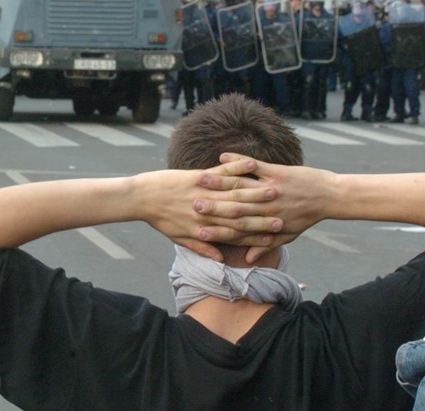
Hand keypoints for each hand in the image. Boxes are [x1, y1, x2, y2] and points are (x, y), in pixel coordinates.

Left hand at [138, 159, 281, 261]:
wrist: (141, 198)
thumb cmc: (160, 219)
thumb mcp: (180, 237)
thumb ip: (202, 248)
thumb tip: (220, 261)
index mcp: (203, 227)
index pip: (236, 232)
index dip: (257, 233)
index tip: (275, 232)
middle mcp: (206, 212)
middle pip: (240, 213)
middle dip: (263, 213)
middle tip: (283, 213)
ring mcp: (202, 192)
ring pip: (233, 193)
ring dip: (255, 190)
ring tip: (274, 188)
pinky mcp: (196, 177)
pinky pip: (220, 172)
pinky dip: (236, 167)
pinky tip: (251, 164)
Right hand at [192, 153, 331, 259]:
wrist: (329, 197)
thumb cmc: (306, 217)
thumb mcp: (287, 235)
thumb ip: (265, 246)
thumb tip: (248, 259)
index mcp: (266, 223)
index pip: (237, 228)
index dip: (217, 229)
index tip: (198, 228)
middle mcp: (266, 208)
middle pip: (234, 207)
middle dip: (211, 205)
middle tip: (191, 204)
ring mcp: (271, 188)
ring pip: (241, 186)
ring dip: (219, 182)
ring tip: (200, 179)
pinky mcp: (277, 172)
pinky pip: (254, 166)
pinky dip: (238, 161)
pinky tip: (222, 156)